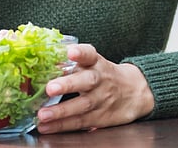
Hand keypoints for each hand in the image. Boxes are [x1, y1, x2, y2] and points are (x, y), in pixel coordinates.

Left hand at [36, 44, 153, 132]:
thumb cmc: (104, 74)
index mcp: (96, 62)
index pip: (90, 54)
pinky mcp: (99, 117)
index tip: (71, 51)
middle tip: (50, 88)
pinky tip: (47, 127)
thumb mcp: (93, 62)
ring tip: (43, 114)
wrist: (135, 91)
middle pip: (86, 81)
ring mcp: (101, 99)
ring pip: (82, 105)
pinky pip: (80, 122)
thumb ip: (71, 62)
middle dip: (68, 85)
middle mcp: (99, 80)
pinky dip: (62, 125)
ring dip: (61, 111)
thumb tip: (42, 59)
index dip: (81, 52)